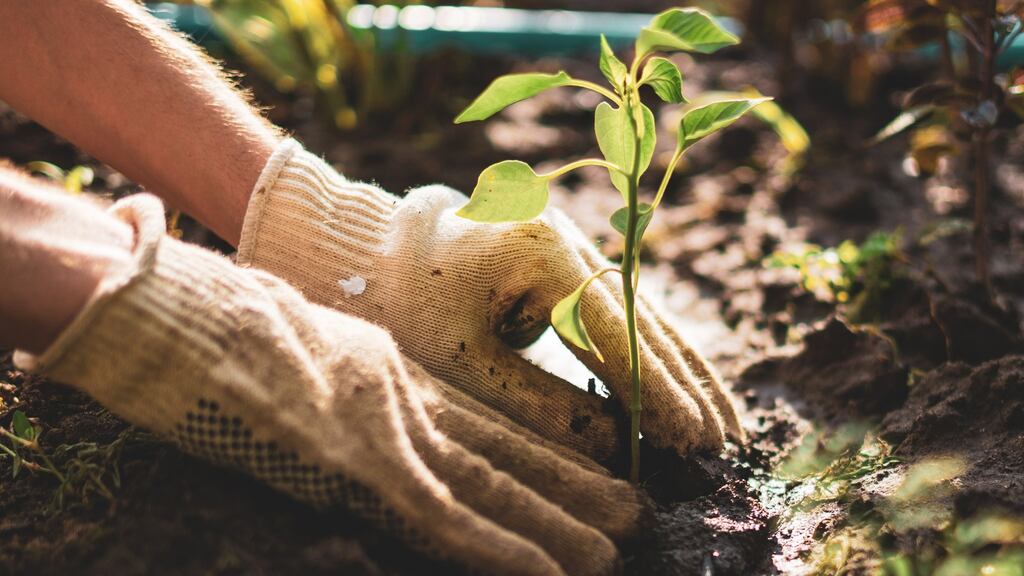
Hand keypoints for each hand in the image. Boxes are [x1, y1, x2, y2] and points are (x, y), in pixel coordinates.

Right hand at [16, 194, 641, 575]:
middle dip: (566, 482)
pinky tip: (550, 572)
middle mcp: (399, 397)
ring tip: (615, 544)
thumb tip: (354, 399)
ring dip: (553, 519)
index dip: (536, 446)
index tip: (589, 465)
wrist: (179, 307)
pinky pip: (443, 517)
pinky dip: (499, 549)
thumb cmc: (218, 323)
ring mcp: (381, 429)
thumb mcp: (297, 342)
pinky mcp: (356, 462)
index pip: (479, 418)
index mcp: (387, 370)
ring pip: (488, 484)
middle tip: (633, 508)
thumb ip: (341, 370)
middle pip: (498, 449)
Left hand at [238, 140, 741, 461]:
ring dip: (682, 370)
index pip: (616, 334)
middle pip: (644, 320)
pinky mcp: (565, 262)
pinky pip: (621, 312)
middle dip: (686, 385)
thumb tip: (614, 449)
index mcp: (542, 254)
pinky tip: (679, 386)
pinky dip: (651, 353)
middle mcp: (569, 240)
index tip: (694, 439)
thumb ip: (538, 405)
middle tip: (727, 442)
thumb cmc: (403, 305)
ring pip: (642, 314)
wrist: (373, 250)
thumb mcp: (461, 363)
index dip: (657, 392)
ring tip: (723, 421)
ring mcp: (571, 246)